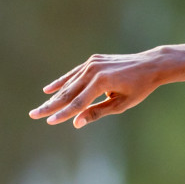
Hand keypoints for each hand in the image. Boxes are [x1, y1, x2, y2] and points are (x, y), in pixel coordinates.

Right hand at [28, 51, 162, 127]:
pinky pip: (74, 74)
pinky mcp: (93, 61)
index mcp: (102, 82)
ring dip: (54, 97)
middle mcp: (93, 70)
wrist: (150, 65)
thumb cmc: (139, 88)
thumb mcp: (121, 104)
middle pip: (68, 93)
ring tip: (40, 107)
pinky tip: (48, 90)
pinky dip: (62, 82)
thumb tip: (76, 122)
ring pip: (69, 84)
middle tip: (34, 115)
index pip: (78, 103)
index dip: (63, 114)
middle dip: (51, 106)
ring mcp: (92, 64)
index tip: (49, 122)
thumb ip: (98, 112)